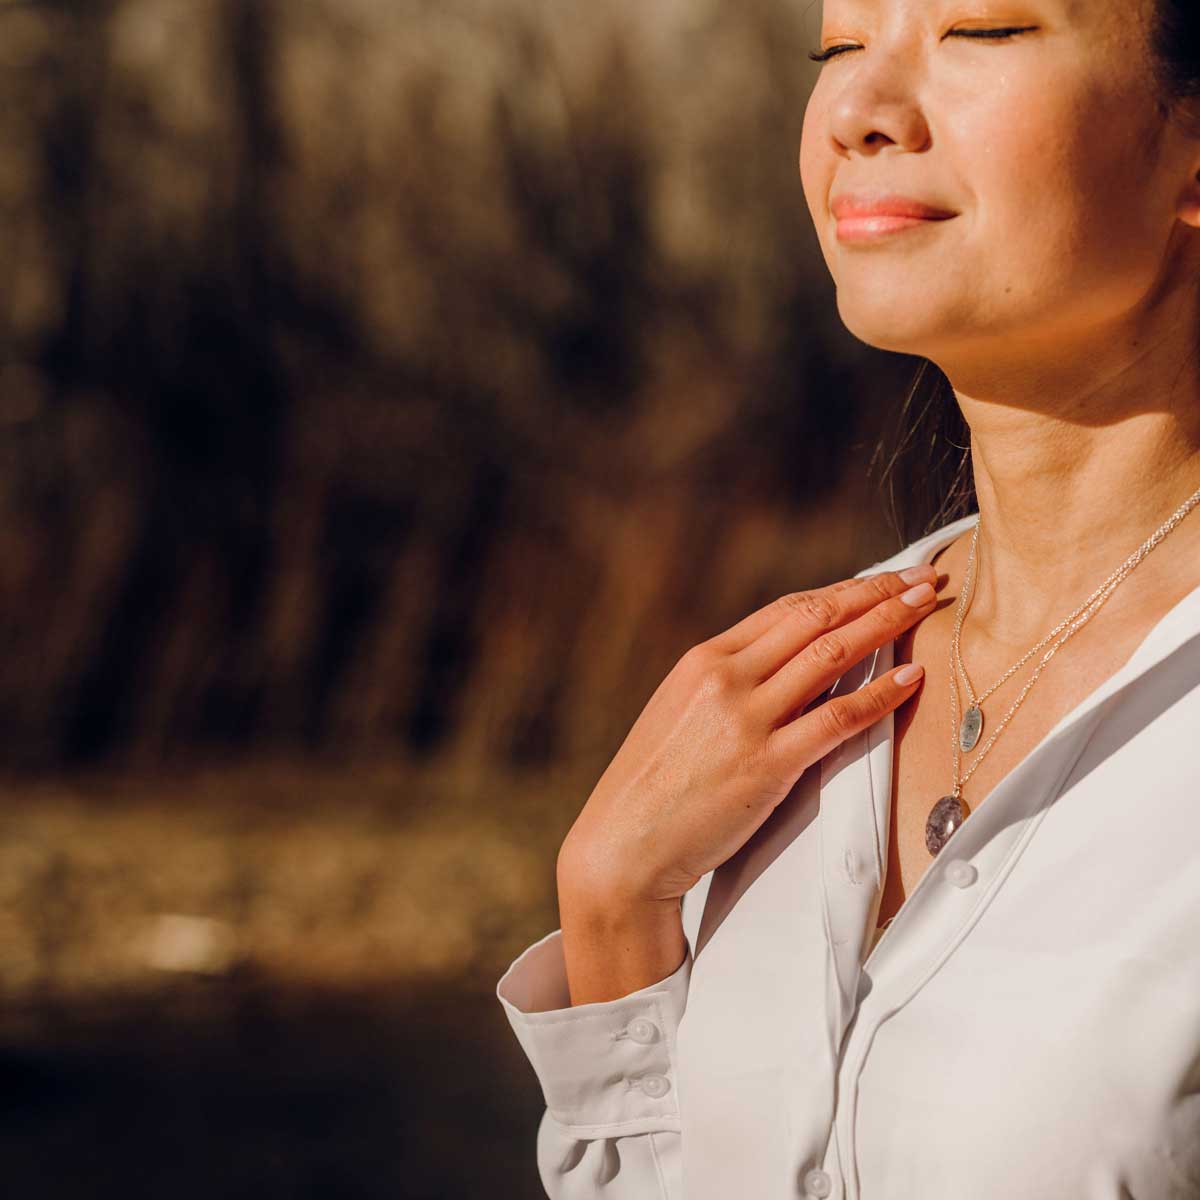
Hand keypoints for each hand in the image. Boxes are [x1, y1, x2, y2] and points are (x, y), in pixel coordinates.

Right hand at [557, 565, 938, 906]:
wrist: (623, 846)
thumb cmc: (654, 787)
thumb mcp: (680, 714)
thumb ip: (726, 684)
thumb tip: (781, 667)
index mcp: (702, 660)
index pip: (786, 610)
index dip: (841, 591)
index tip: (880, 582)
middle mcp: (723, 677)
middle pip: (814, 619)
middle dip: (874, 593)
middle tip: (920, 580)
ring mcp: (743, 719)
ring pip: (830, 655)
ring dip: (885, 625)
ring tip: (924, 607)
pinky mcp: (765, 765)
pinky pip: (836, 719)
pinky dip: (879, 695)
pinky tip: (911, 678)